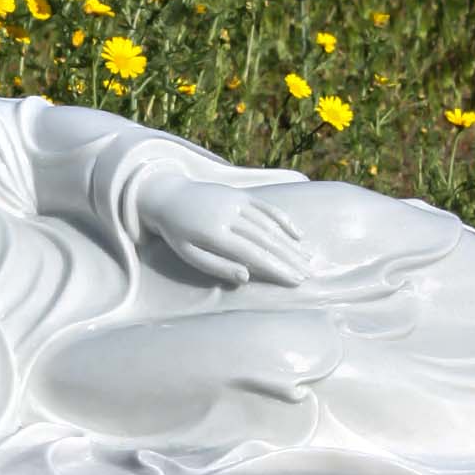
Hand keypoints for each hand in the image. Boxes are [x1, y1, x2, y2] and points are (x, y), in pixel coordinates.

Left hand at [138, 169, 312, 287]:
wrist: (167, 195)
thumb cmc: (176, 233)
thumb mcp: (188, 254)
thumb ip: (216, 266)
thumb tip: (245, 277)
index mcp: (214, 234)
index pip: (253, 254)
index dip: (276, 268)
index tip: (295, 280)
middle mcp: (229, 215)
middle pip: (266, 240)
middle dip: (289, 258)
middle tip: (308, 274)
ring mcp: (236, 201)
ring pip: (270, 225)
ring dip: (290, 243)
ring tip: (308, 259)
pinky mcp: (240, 194)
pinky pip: (266, 207)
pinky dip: (283, 220)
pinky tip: (298, 234)